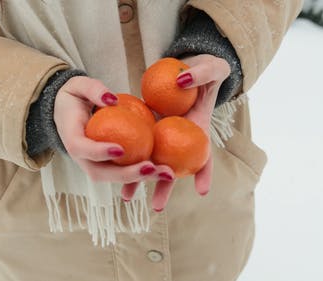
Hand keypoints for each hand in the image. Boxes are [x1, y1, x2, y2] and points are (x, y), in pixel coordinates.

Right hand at [54, 76, 175, 195]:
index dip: (99, 152)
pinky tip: (165, 169)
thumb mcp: (79, 85)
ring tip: (165, 173)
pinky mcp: (107, 165)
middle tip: (150, 168)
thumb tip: (112, 99)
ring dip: (140, 178)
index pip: (82, 148)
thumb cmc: (75, 96)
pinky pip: (124, 172)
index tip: (120, 149)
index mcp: (71, 137)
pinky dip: (144, 173)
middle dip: (126, 174)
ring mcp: (94, 164)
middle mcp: (81, 157)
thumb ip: (93, 89)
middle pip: (100, 173)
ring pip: (114, 178)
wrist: (67, 111)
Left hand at [121, 54, 230, 210]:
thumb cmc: (204, 69)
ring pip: (151, 160)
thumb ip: (200, 73)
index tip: (202, 191)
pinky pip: (136, 143)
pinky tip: (111, 165)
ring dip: (139, 178)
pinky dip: (126, 155)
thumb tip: (181, 81)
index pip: (204, 154)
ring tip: (127, 197)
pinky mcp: (147, 127)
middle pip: (173, 166)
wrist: (186, 69)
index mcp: (199, 129)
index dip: (204, 171)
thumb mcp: (211, 67)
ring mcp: (163, 134)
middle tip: (157, 207)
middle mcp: (180, 138)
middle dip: (164, 186)